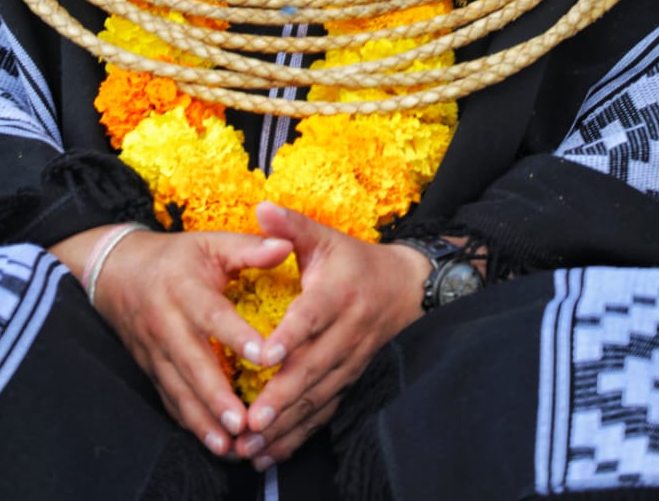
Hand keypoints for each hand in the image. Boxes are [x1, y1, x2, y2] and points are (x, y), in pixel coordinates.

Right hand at [92, 227, 292, 457]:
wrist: (119, 273)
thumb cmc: (177, 258)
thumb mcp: (210, 243)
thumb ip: (249, 247)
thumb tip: (287, 245)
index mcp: (185, 289)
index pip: (213, 315)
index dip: (237, 336)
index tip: (264, 356)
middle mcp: (167, 324)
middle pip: (192, 363)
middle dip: (216, 396)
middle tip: (243, 422)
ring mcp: (156, 352)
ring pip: (178, 390)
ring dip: (203, 421)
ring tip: (228, 446)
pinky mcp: (151, 370)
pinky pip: (170, 401)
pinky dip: (190, 424)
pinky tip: (212, 443)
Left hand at [233, 202, 429, 468]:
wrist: (407, 288)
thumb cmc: (353, 260)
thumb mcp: (324, 236)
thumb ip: (290, 225)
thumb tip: (260, 207)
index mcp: (337, 293)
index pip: (311, 317)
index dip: (290, 337)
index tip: (264, 356)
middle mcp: (347, 332)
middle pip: (313, 369)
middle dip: (282, 397)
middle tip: (251, 419)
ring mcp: (351, 361)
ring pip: (318, 398)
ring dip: (286, 424)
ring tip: (252, 444)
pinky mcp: (351, 380)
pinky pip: (325, 413)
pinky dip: (299, 435)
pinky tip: (271, 451)